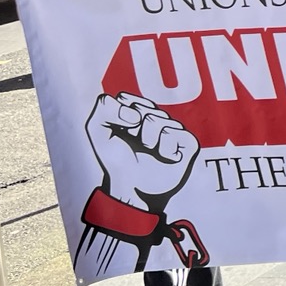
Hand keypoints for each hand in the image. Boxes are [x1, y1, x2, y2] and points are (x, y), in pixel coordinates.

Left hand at [84, 93, 199, 207]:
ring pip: (157, 120)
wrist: (130, 187)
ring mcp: (175, 128)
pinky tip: (164, 157)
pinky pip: (173, 134)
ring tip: (149, 152)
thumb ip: (105, 108)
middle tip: (134, 144)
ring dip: (146, 141)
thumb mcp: (97, 130)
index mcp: (137, 109)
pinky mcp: (188, 142)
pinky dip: (163, 150)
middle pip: (142, 108)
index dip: (117, 117)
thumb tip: (137, 115)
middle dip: (131, 130)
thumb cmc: (116, 159)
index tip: (117, 132)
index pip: (126, 98)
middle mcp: (158, 115)